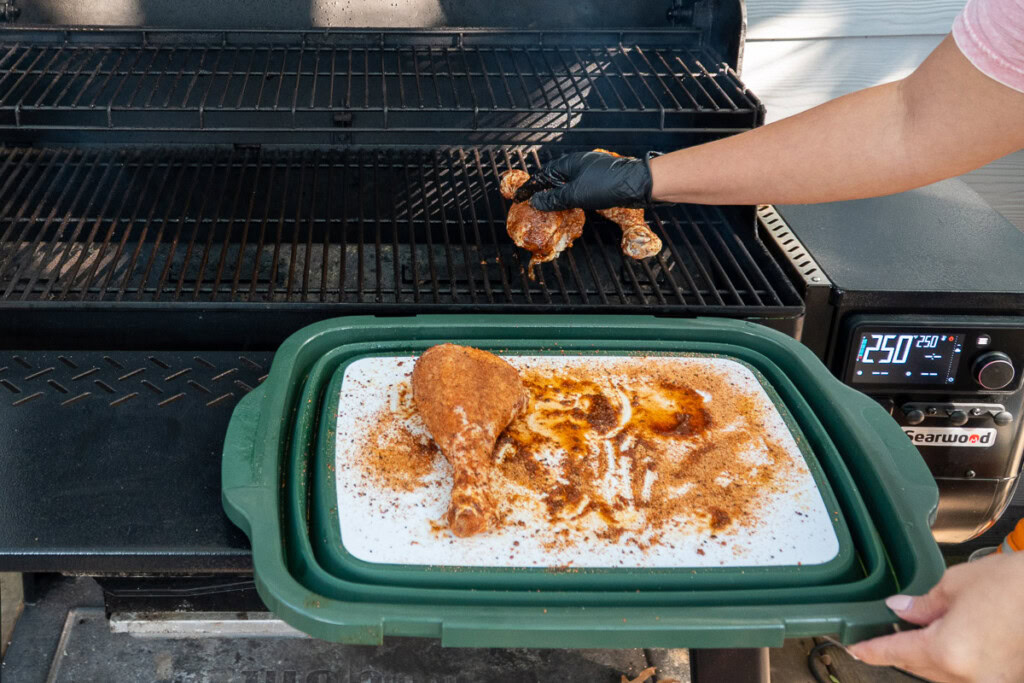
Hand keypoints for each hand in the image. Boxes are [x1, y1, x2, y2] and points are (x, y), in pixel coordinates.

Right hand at [516, 151, 655, 210]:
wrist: (638, 184)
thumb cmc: (607, 185)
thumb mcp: (575, 194)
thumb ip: (554, 199)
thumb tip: (536, 202)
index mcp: (570, 162)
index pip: (543, 174)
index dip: (530, 187)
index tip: (519, 197)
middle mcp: (579, 164)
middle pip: (554, 177)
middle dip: (542, 190)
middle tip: (531, 203)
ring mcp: (591, 171)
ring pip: (567, 183)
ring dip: (556, 194)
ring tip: (547, 207)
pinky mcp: (600, 180)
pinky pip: (578, 188)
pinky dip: (570, 196)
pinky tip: (570, 206)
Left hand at [848, 550, 1023, 682]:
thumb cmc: (1016, 585)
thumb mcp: (955, 585)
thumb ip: (922, 603)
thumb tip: (901, 610)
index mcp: (948, 652)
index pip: (896, 653)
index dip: (871, 650)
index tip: (855, 649)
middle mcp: (969, 676)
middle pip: (918, 666)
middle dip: (902, 648)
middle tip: (888, 630)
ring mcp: (990, 682)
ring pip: (942, 674)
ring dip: (929, 654)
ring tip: (926, 628)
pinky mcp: (1007, 680)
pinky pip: (967, 675)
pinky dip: (955, 659)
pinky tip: (954, 638)